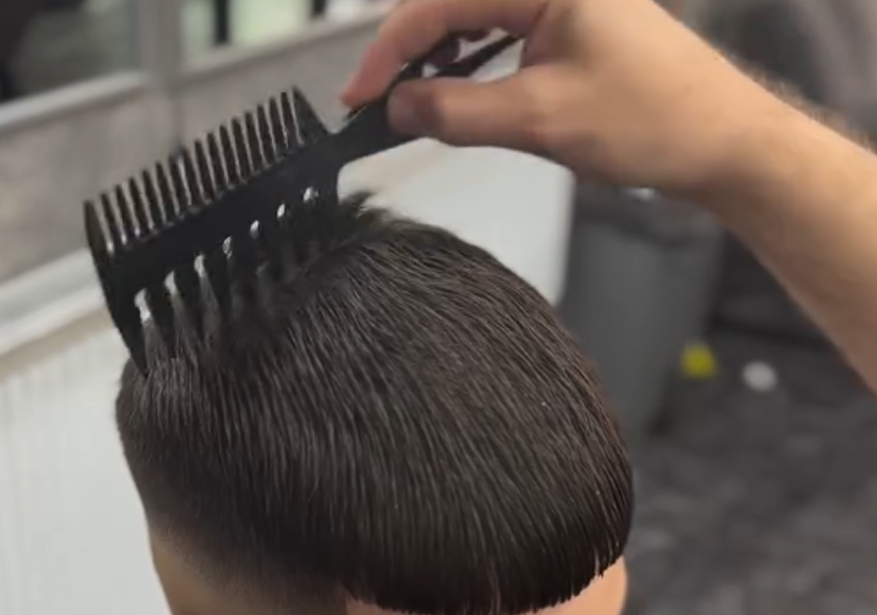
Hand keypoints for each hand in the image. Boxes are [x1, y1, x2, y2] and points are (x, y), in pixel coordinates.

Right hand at [341, 0, 774, 197]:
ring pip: (474, 17)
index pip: (442, 5)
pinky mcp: (569, 23)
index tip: (357, 96)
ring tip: (407, 100)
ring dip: (437, 58)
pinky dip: (471, 63)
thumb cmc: (650, 121)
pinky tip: (454, 87)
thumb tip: (398, 108)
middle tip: (375, 104)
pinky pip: (501, 32)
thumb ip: (459, 111)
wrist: (717, 141)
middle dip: (409, 53)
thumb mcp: (541, 119)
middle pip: (454, 4)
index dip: (390, 52)